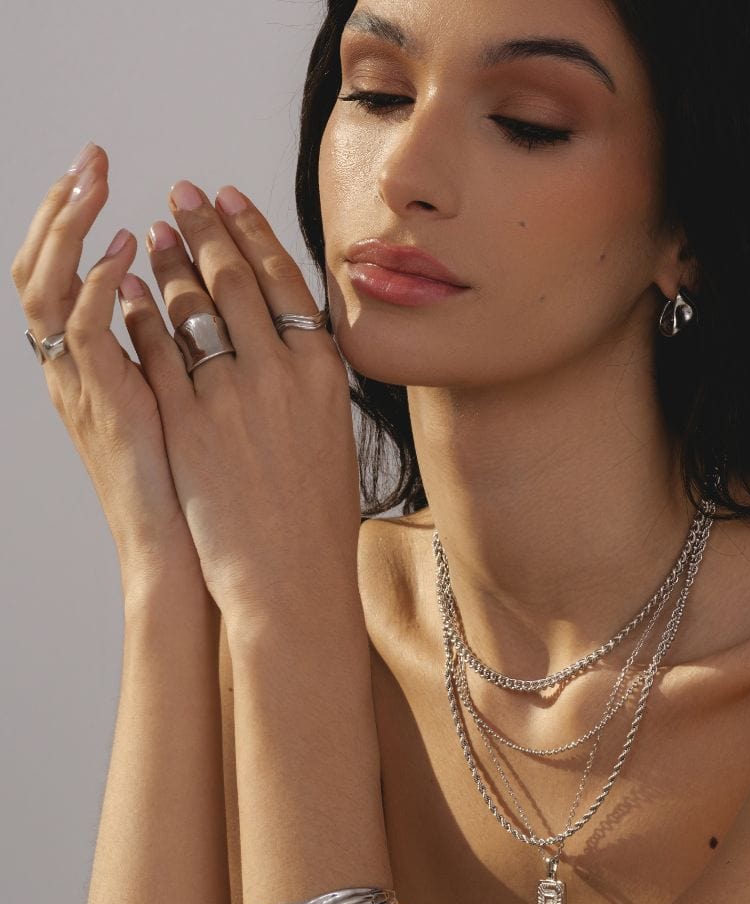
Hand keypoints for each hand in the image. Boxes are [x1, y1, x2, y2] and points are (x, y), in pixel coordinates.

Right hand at [11, 143, 201, 578]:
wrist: (194, 555)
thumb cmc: (205, 485)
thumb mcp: (195, 406)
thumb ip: (187, 355)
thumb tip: (218, 312)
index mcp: (105, 364)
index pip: (80, 275)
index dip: (87, 223)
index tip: (110, 178)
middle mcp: (83, 371)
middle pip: (49, 269)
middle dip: (67, 207)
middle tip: (90, 157)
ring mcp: (85, 388)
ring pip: (49, 288)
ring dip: (71, 229)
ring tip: (95, 181)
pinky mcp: (104, 407)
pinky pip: (84, 333)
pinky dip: (99, 286)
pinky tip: (127, 254)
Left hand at [122, 176, 360, 621]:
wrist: (291, 570)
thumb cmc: (317, 512)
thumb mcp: (331, 430)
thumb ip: (308, 378)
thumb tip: (287, 336)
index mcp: (323, 369)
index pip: (284, 280)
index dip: (252, 231)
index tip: (230, 199)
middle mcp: (280, 370)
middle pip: (235, 279)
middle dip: (204, 227)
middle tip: (183, 195)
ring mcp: (231, 393)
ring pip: (192, 306)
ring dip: (169, 261)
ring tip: (155, 231)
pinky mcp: (187, 420)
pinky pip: (155, 351)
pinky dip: (137, 312)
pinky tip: (125, 285)